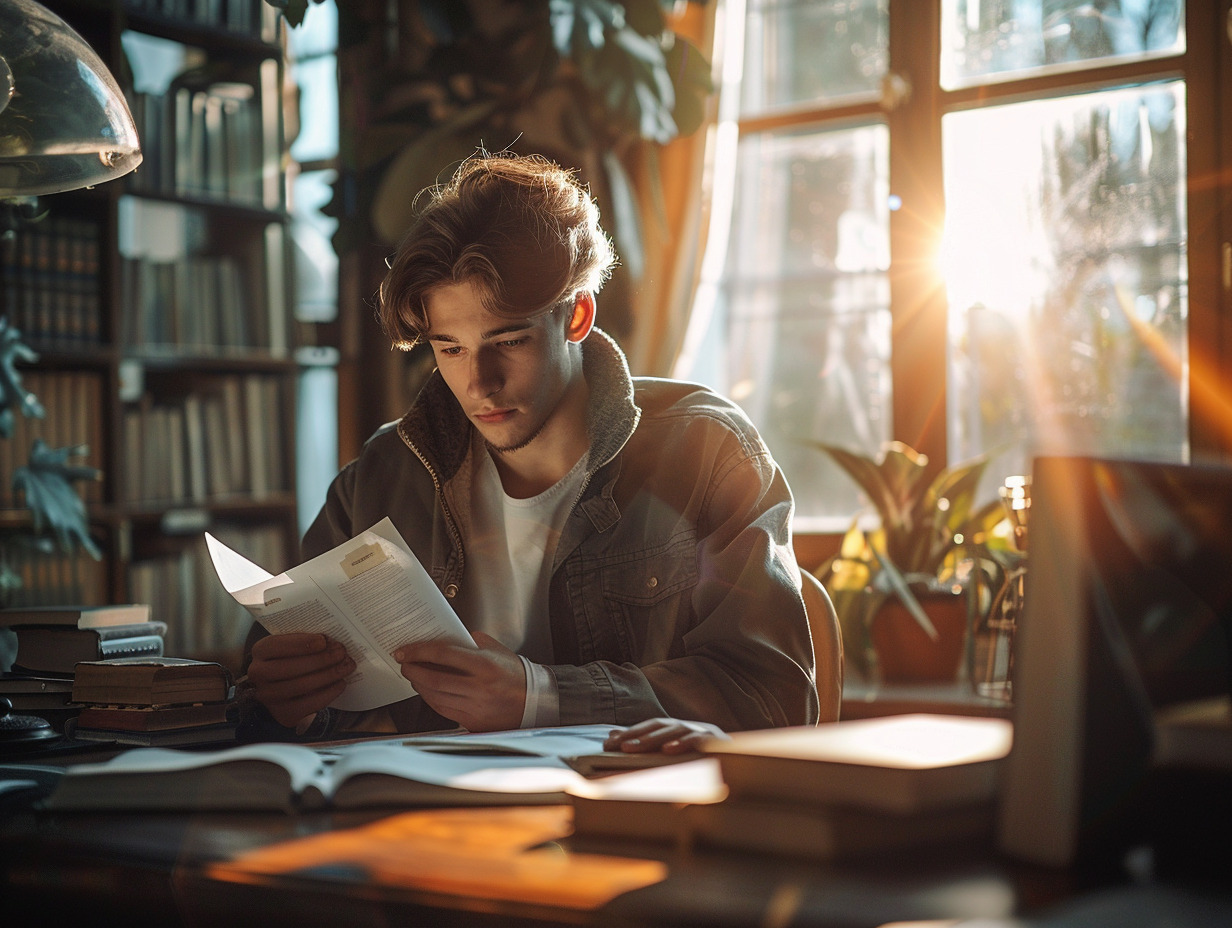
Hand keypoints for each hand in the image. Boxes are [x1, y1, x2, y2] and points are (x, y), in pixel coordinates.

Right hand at [245, 633, 354, 728]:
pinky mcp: (284, 714)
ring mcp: (269, 696)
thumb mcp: (293, 644)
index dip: (302, 643)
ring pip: (301, 686)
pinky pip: (309, 705)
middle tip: (342, 653)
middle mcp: (258, 674)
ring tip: (346, 666)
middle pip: (291, 667)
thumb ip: (306, 641)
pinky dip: (328, 693)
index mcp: (261, 650)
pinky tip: (341, 683)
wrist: (280, 685)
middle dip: (321, 659)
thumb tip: (332, 642)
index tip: (323, 641)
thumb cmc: (292, 657)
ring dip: (329, 675)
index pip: (277, 645)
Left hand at [394, 631, 524, 731]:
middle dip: (413, 670)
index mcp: (485, 665)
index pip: (443, 655)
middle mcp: (479, 687)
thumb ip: (471, 642)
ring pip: (435, 697)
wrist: (533, 700)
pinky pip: (443, 710)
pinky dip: (430, 699)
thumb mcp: (496, 649)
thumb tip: (446, 638)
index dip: (419, 651)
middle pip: (434, 679)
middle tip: (404, 663)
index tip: (405, 650)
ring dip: (418, 685)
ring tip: (413, 675)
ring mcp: (475, 706)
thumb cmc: (514, 673)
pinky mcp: (472, 721)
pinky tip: (426, 690)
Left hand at [604, 717, 728, 753]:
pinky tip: (669, 750)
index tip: (609, 744)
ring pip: (676, 731)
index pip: (650, 727)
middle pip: (660, 726)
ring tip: (635, 747)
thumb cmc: (704, 763)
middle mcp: (690, 727)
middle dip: (637, 735)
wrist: (744, 766)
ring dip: (654, 739)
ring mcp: (705, 732)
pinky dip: (684, 743)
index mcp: (679, 729)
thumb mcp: (675, 756)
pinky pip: (700, 741)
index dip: (630, 732)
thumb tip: (610, 735)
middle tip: (618, 746)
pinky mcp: (719, 742)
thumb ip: (644, 744)